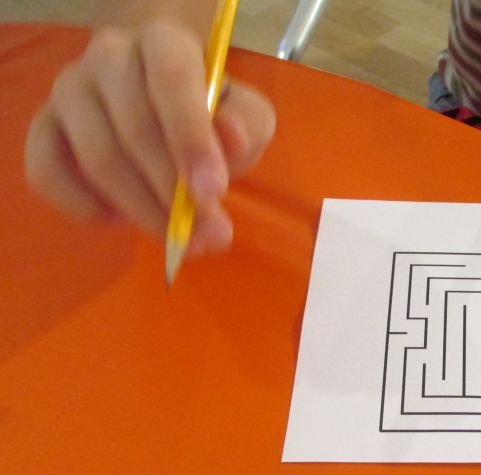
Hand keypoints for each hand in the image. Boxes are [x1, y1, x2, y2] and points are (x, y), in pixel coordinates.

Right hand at [24, 18, 275, 254]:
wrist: (164, 99)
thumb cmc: (212, 110)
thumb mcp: (246, 114)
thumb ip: (245, 125)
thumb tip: (230, 138)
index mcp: (163, 42)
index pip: (172, 79)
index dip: (192, 139)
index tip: (214, 194)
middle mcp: (109, 57)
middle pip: (133, 128)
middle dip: (174, 194)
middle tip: (209, 235)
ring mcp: (69, 90)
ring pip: (97, 158)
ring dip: (141, 209)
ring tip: (179, 237)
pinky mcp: (45, 127)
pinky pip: (47, 172)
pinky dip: (84, 206)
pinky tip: (121, 220)